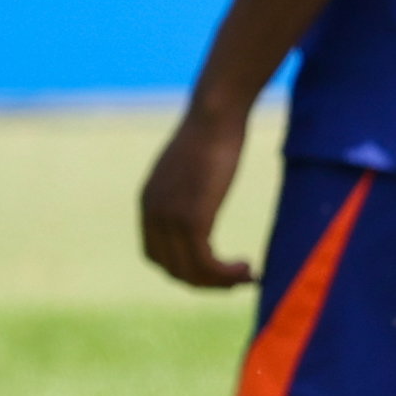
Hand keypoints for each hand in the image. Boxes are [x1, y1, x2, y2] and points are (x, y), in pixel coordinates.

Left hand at [140, 92, 253, 288]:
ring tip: (247, 275)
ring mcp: (169, 218)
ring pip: (190, 270)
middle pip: (172, 268)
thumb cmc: (212, 133)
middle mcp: (152, 214)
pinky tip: (247, 268)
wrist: (216, 113)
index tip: (213, 269)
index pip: (155, 255)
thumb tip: (199, 198)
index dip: (184, 269)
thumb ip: (187, 189)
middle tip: (236, 279)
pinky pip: (205, 262)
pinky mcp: (192, 218)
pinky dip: (225, 273)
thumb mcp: (190, 167)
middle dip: (204, 281)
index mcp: (148, 204)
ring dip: (219, 282)